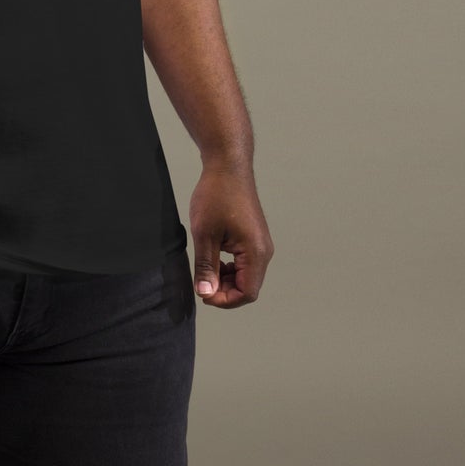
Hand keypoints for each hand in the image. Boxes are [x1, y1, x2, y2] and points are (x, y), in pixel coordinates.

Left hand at [189, 159, 273, 307]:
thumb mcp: (204, 234)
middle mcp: (264, 252)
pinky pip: (244, 263)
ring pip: (245, 276)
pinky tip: (213, 256)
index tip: (202, 292)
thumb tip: (205, 293)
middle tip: (201, 281)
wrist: (227, 166)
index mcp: (256, 253)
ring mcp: (261, 244)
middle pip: (247, 287)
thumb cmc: (216, 195)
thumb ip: (206, 266)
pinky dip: (229, 267)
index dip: (224, 300)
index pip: (246, 293)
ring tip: (205, 267)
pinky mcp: (254, 238)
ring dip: (225, 279)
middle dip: (224, 290)